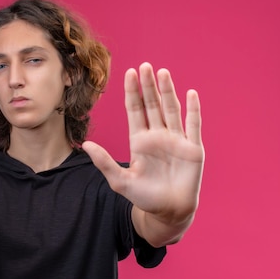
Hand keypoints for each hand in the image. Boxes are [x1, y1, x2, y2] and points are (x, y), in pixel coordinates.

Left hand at [83, 62, 203, 222]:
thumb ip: (104, 162)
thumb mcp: (120, 181)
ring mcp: (176, 140)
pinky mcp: (193, 148)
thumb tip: (86, 144)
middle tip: (145, 66)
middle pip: (152, 105)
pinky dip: (193, 110)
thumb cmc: (144, 197)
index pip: (135, 110)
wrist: (168, 212)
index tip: (129, 72)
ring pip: (171, 109)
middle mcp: (158, 136)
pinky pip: (193, 125)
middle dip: (148, 86)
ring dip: (168, 92)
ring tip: (163, 73)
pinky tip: (191, 94)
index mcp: (139, 140)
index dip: (132, 92)